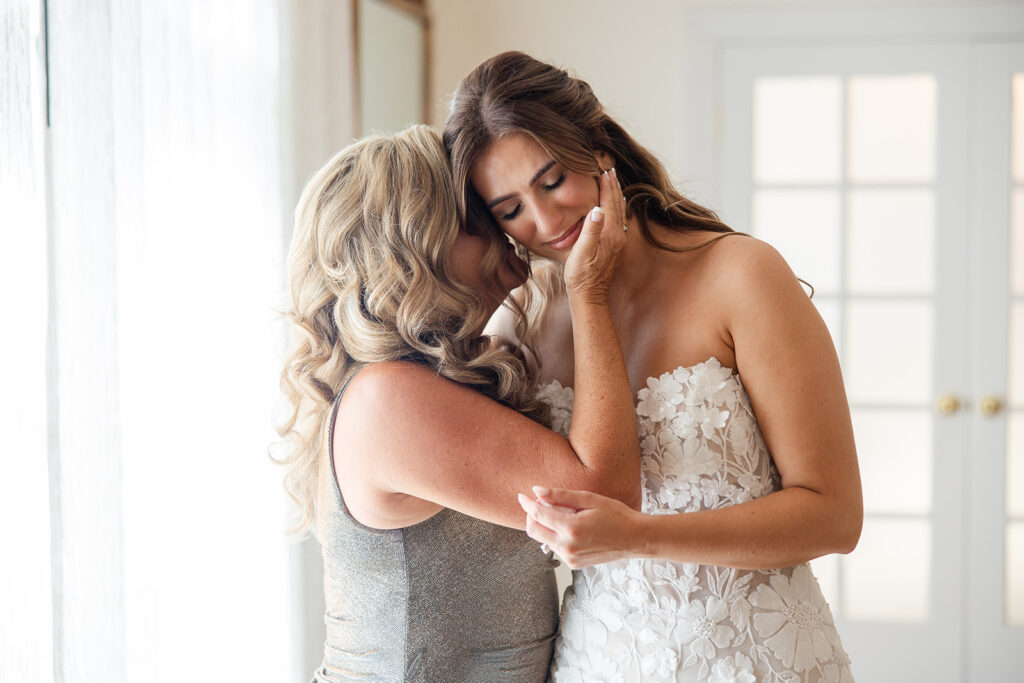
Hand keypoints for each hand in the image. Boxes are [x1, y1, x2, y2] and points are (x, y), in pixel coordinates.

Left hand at [517, 485, 644, 568]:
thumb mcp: (590, 499)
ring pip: (543, 539)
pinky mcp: (573, 564)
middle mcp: (568, 547)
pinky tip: (569, 526)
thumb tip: (537, 491)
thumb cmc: (617, 515)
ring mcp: (570, 558)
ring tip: (561, 514)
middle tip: (538, 503)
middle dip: (531, 515)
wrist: (635, 539)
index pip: (538, 515)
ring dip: (544, 525)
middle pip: (534, 530)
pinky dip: (555, 535)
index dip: (527, 504)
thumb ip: (561, 496)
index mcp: (572, 528)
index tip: (522, 495)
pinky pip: (555, 547)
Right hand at [562, 168, 626, 303]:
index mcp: (610, 235)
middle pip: (618, 205)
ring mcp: (619, 242)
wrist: (590, 297)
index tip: (604, 171)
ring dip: (616, 196)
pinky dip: (617, 208)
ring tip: (613, 182)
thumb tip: (597, 209)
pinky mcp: (616, 248)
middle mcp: (618, 237)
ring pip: (621, 212)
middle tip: (610, 170)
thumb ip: (590, 231)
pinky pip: (619, 221)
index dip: (606, 187)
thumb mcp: (581, 254)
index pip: (609, 204)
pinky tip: (615, 206)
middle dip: (614, 187)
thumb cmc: (580, 277)